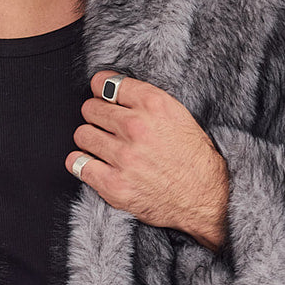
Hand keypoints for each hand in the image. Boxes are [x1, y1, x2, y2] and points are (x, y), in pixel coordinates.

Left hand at [65, 71, 228, 250]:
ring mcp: (123, 157)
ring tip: (103, 147)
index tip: (102, 95)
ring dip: (90, 140)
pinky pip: (77, 164)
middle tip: (106, 126)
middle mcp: (136, 127)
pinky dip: (81, 163)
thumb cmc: (196, 160)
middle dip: (96, 115)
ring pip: (82, 135)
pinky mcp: (114, 184)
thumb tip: (116, 91)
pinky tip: (93, 164)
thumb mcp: (181, 117)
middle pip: (90, 108)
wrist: (206, 200)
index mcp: (154, 105)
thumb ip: (148, 103)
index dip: (101, 88)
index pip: (107, 84)